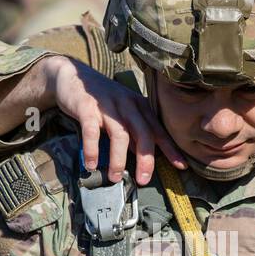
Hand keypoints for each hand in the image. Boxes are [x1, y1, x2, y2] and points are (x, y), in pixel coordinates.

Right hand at [39, 56, 186, 184]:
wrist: (73, 75)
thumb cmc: (102, 100)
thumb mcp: (123, 112)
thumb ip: (134, 133)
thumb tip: (144, 158)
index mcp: (139, 107)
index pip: (158, 130)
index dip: (170, 149)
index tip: (181, 165)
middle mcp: (127, 105)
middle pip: (143, 133)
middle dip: (146, 159)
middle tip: (144, 180)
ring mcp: (107, 106)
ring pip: (120, 134)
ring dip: (118, 159)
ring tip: (115, 177)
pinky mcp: (87, 107)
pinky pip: (92, 131)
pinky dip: (92, 149)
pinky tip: (91, 164)